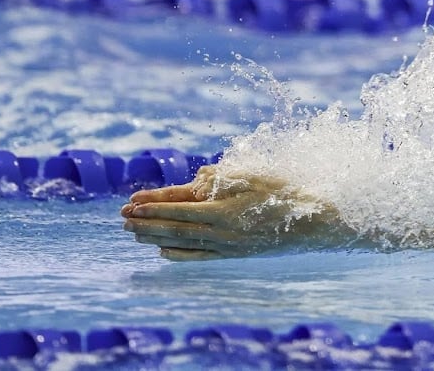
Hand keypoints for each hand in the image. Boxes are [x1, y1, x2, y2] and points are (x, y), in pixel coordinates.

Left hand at [121, 166, 349, 260]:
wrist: (311, 223)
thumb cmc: (283, 194)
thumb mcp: (252, 176)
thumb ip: (221, 179)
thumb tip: (194, 181)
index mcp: (223, 210)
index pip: (178, 208)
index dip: (152, 205)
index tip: (130, 202)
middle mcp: (221, 232)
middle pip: (173, 227)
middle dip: (145, 222)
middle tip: (121, 218)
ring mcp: (226, 246)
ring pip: (182, 242)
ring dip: (154, 237)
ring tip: (133, 233)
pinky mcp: (234, 254)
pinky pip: (199, 257)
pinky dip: (178, 254)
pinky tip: (163, 251)